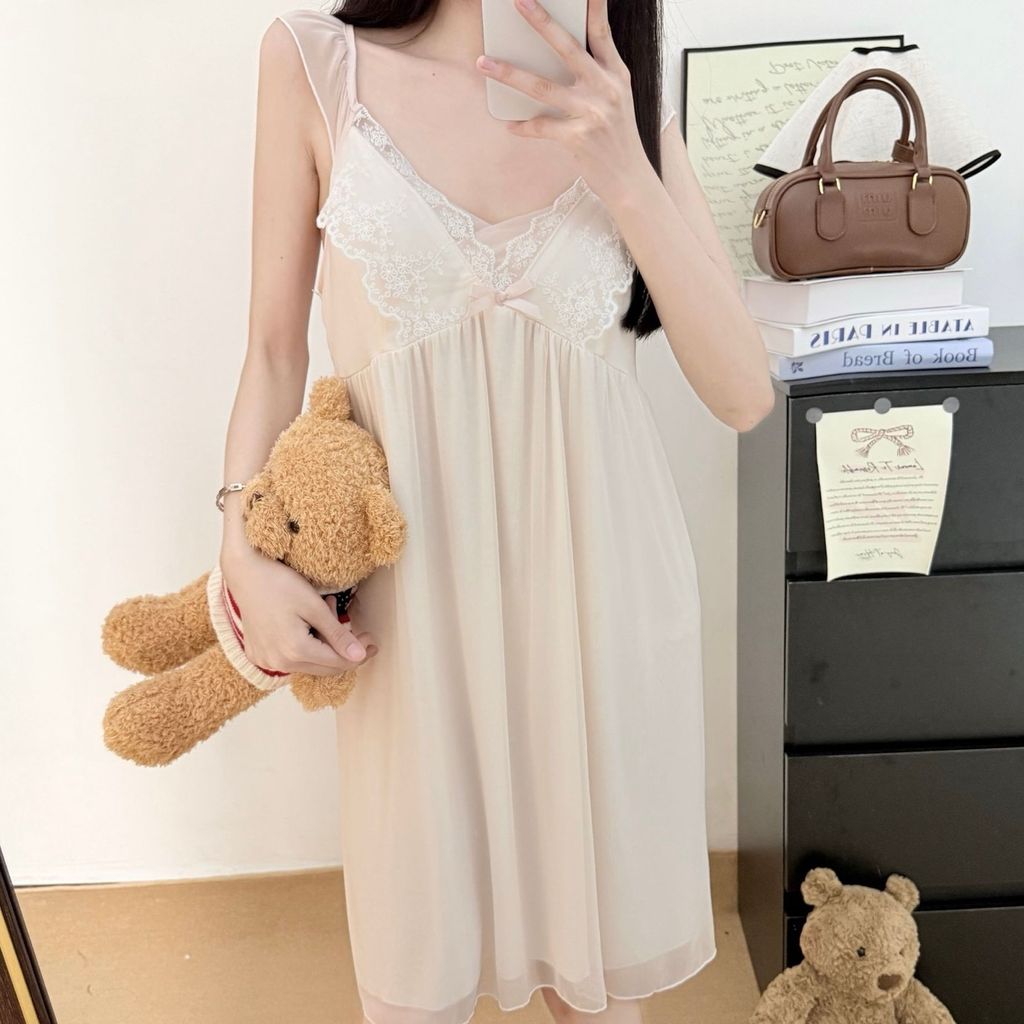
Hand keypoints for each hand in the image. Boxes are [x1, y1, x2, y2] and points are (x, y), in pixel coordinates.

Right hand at [220, 546, 378, 676]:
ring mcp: (266, 660)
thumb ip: (337, 634)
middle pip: (323, 667)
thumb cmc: (279, 583)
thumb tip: (359, 656)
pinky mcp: (258, 653)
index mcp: (295, 651)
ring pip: (307, 663)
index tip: (373, 643)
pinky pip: (290, 658)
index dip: (359, 655)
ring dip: (324, 645)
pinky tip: (309, 623)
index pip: (337, 663)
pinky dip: (306, 645)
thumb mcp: (314, 606)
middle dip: (344, 652)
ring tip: (329, 614)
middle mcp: (278, 663)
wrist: (244, 573)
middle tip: (360, 634)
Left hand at [475, 0, 649, 206]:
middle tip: (518, 3)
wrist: (630, 178)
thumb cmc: (618, 137)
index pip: (601, 31)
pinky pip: (541, 127)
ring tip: (483, 63)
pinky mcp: (579, 138)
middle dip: (541, 22)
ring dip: (509, 74)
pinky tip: (510, 124)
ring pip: (543, 87)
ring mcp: (592, 113)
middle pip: (567, 48)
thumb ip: (598, 73)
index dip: (592, 6)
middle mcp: (605, 88)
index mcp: (616, 74)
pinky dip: (524, 126)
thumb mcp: (618, 98)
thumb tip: (562, 53)